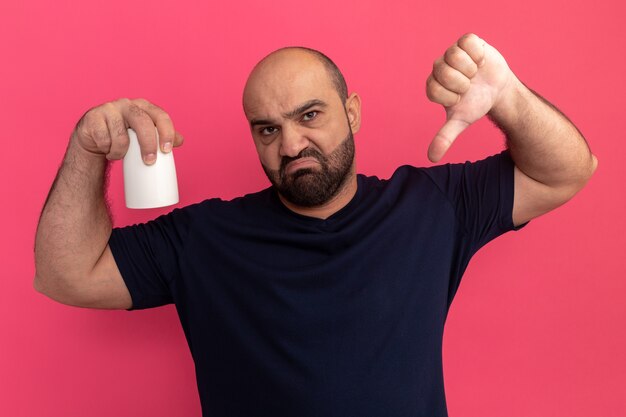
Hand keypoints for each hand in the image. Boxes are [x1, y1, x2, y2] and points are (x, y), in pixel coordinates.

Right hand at [72, 98, 183, 164]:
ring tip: (118, 154)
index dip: (166, 132)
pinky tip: (105, 149)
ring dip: (120, 152)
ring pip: (121, 136)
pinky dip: (106, 150)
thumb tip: (180, 140)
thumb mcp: (144, 134)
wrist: (95, 137)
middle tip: (149, 161)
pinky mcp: (92, 117)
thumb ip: (162, 135)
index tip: (166, 150)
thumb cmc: (124, 136)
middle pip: (142, 123)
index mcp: (144, 107)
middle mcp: (127, 104)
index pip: (160, 116)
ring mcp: (109, 109)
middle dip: (148, 144)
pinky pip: (104, 139)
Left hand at [426, 33, 516, 161]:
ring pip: (454, 55)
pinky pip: (468, 42)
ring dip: (471, 69)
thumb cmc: (475, 104)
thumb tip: (432, 158)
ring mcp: (452, 53)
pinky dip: (478, 54)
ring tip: (475, 74)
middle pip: (443, 71)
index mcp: (433, 85)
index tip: (460, 98)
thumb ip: (445, 137)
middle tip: (469, 86)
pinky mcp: (467, 41)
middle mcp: (439, 67)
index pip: (434, 88)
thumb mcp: (461, 122)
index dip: (451, 96)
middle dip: (462, 83)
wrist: (497, 90)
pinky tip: (481, 61)